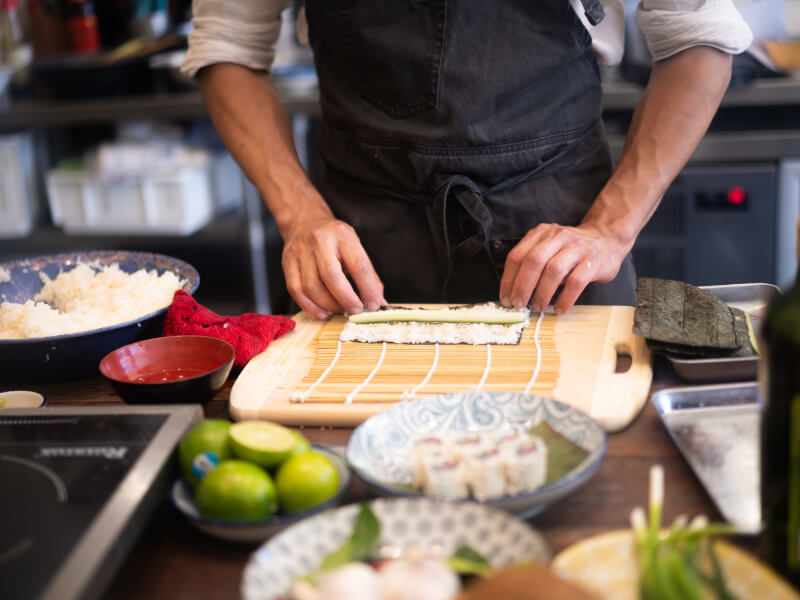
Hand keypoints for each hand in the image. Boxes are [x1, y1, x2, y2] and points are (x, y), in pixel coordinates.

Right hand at [281, 215, 385, 319]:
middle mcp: (319, 241)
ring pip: (312, 287)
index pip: (358, 265)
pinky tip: (323, 312)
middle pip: (331, 276)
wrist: (305, 222)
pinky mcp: (287, 263)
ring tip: (341, 310)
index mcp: (342, 235)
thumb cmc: (334, 239)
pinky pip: (296, 291)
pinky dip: (311, 307)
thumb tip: (378, 302)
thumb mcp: (354, 247)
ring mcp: (300, 252)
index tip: (374, 304)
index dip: (368, 289)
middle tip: (356, 310)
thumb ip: (368, 275)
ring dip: (329, 305)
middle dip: (346, 299)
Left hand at [499, 223, 628, 314]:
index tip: (506, 298)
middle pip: (533, 261)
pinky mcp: (593, 261)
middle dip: (522, 286)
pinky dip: (565, 298)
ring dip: (542, 293)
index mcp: (541, 234)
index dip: (508, 279)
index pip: (517, 256)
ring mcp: (577, 248)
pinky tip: (559, 308)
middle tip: (519, 304)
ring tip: (537, 307)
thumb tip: (514, 293)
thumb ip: (533, 265)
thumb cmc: (571, 251)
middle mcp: (558, 237)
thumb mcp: (549, 249)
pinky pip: (576, 282)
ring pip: (553, 270)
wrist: (607, 240)